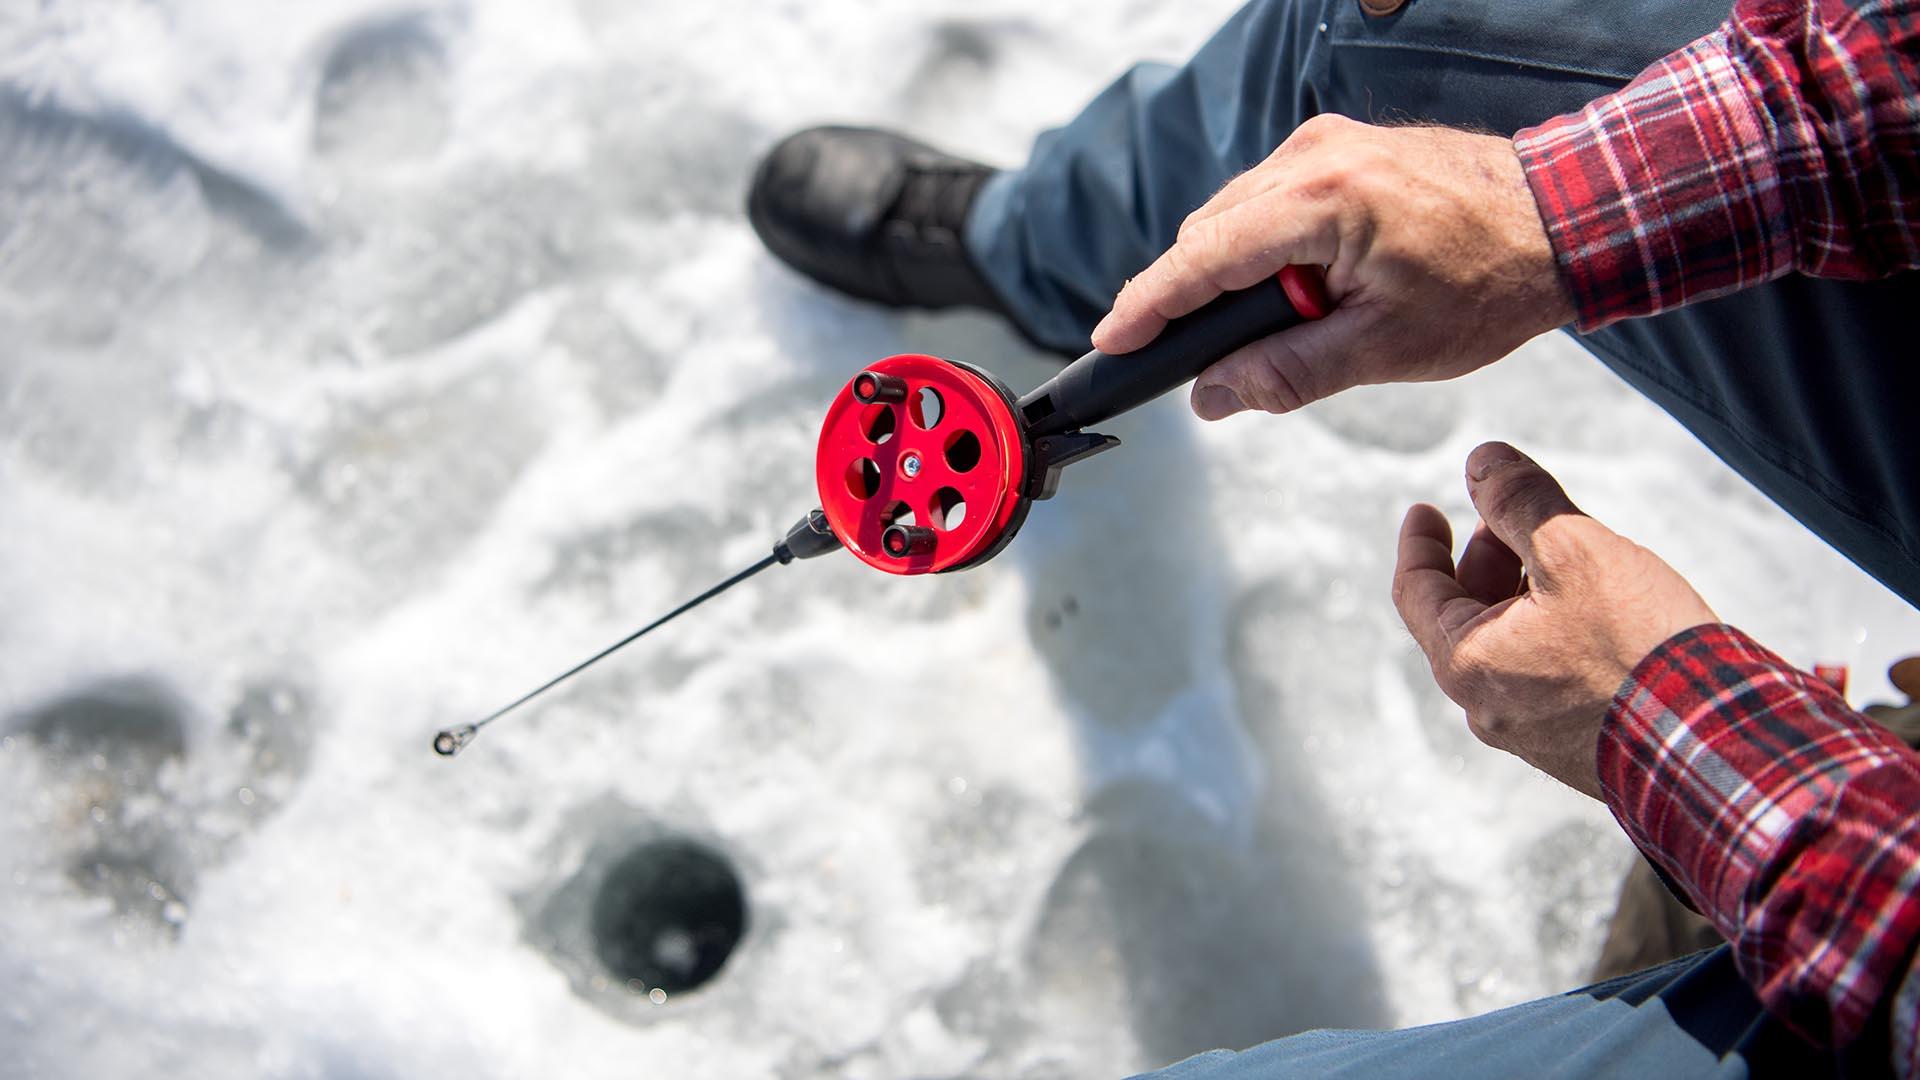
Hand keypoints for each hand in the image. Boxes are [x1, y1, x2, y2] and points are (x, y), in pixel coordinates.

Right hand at [1089, 116, 1575, 419]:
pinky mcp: (1340, 148)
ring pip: (1235, 216)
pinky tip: (1290, 294)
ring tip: (1265, 336)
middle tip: (1190, 367)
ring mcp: (1326, 143)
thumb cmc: (1489, 283)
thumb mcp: (1384, 349)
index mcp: (1321, 200)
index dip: (1148, 306)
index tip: (1111, 343)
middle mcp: (1313, 155)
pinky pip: (1269, 201)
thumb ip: (1287, 372)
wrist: (1564, 219)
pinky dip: (1261, 249)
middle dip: (1189, 300)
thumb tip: (1213, 396)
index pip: (1203, 257)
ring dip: (1230, 276)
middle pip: (1209, 233)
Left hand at [1392, 443, 1717, 798]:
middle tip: (1513, 516)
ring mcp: (1533, 734)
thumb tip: (1481, 460)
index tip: (1424, 509)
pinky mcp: (1579, 747)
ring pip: (1510, 646)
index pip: (1416, 591)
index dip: (1419, 542)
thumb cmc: (1638, 645)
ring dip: (1523, 592)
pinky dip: (1554, 632)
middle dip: (1485, 557)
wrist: (1716, 744)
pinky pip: (1547, 677)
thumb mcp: (1573, 550)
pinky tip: (1600, 606)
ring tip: (1568, 551)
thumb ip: (1518, 500)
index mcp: (1467, 664)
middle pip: (1465, 616)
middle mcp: (1488, 709)